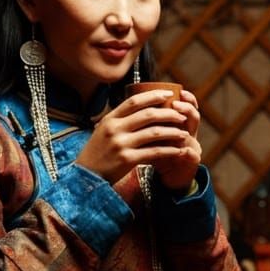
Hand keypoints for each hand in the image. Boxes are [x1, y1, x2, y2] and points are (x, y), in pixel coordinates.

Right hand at [74, 88, 200, 188]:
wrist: (86, 177)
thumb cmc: (98, 153)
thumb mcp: (103, 131)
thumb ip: (120, 120)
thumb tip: (141, 107)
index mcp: (110, 119)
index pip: (134, 101)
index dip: (154, 95)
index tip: (169, 94)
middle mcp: (115, 129)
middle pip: (148, 115)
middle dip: (169, 113)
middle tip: (181, 116)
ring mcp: (121, 144)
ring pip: (154, 133)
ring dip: (173, 132)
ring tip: (184, 133)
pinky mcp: (127, 160)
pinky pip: (154, 152)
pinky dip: (169, 150)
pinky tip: (178, 150)